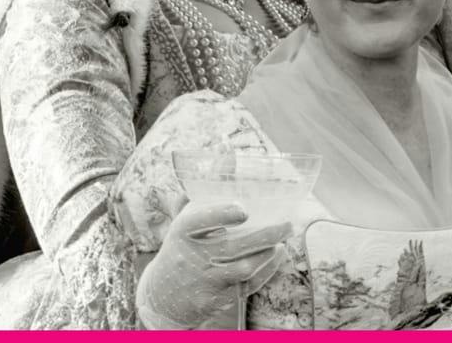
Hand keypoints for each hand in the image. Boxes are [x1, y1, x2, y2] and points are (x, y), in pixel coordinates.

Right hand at [135, 201, 290, 328]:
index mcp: (183, 231)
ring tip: (283, 239)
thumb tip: (228, 154)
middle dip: (265, 235)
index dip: (221, 214)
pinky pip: (247, 286)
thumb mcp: (185, 218)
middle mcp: (194, 256)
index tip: (243, 209)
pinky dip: (266, 271)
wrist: (163, 296)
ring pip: (244, 268)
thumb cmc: (181, 247)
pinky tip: (277, 255)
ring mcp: (206, 280)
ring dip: (267, 254)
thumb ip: (205, 187)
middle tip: (288, 223)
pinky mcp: (218, 299)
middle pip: (233, 247)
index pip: (200, 221)